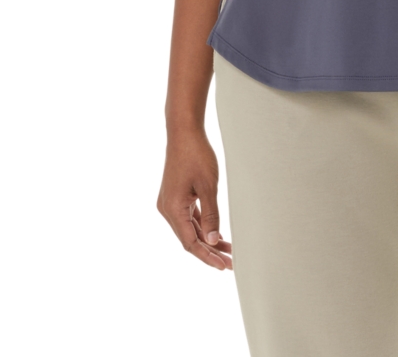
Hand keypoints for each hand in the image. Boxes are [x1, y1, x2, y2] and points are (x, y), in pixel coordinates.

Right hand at [156, 125, 232, 270]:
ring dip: (207, 240)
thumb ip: (211, 215)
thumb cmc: (196, 155)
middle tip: (230, 263)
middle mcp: (167, 209)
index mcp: (173, 209)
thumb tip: (213, 240)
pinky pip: (189, 218)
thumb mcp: (208, 187)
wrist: (184, 132)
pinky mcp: (175, 197)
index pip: (190, 242)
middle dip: (209, 252)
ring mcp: (170, 203)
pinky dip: (202, 227)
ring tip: (228, 251)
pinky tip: (216, 234)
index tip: (223, 266)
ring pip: (189, 230)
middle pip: (189, 239)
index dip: (207, 256)